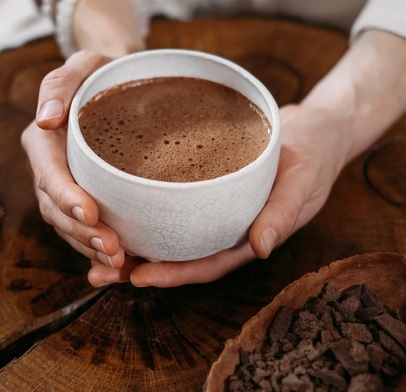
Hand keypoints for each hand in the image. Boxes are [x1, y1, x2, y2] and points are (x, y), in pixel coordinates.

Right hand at [21, 50, 126, 272]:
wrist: (120, 85)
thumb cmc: (102, 72)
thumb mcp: (83, 64)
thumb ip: (60, 84)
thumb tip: (46, 119)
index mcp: (43, 141)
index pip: (48, 174)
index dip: (65, 197)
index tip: (90, 213)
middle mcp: (48, 170)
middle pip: (56, 210)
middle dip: (81, 233)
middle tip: (113, 249)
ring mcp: (64, 189)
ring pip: (69, 228)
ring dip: (90, 249)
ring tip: (120, 263)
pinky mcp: (84, 201)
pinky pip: (85, 232)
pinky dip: (98, 252)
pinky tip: (122, 267)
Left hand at [89, 30, 405, 287]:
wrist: (316, 128)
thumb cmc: (314, 155)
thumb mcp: (304, 179)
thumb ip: (284, 212)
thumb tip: (261, 248)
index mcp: (249, 236)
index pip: (206, 264)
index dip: (174, 274)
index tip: (138, 277)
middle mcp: (225, 228)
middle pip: (178, 256)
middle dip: (139, 267)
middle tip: (97, 273)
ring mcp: (213, 210)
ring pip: (168, 234)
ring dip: (132, 243)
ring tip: (90, 246)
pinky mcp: (204, 188)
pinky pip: (170, 204)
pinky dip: (143, 209)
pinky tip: (112, 206)